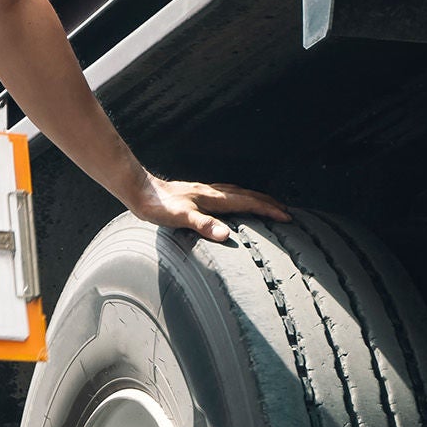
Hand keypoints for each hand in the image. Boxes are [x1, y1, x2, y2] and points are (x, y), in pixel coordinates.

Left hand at [132, 175, 291, 241]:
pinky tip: (235, 202)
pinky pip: (228, 194)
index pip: (248, 203)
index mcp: (214, 199)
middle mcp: (213, 193)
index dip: (268, 210)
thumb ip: (204, 225)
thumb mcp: (181, 218)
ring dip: (256, 199)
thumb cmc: (158, 207)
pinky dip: (241, 198)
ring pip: (239, 193)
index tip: (286, 216)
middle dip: (268, 203)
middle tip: (286, 211)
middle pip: (248, 195)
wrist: (140, 191)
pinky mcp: (198, 194)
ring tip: (268, 205)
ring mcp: (206, 192)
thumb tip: (227, 235)